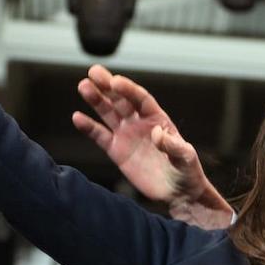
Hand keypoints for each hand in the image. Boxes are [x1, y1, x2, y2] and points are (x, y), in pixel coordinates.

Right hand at [73, 65, 233, 228]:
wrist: (178, 193)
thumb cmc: (187, 172)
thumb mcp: (186, 158)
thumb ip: (173, 145)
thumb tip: (157, 133)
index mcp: (158, 119)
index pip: (141, 99)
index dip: (128, 90)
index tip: (115, 81)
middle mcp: (140, 123)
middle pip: (121, 100)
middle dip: (108, 86)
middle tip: (93, 72)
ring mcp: (127, 135)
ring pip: (108, 113)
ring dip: (96, 100)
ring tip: (83, 86)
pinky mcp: (117, 151)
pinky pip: (100, 136)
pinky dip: (89, 127)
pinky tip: (77, 117)